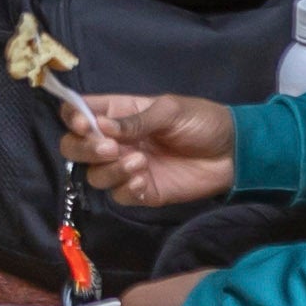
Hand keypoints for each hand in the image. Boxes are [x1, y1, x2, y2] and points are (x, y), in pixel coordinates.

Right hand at [60, 91, 234, 211]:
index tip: (84, 124)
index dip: (72, 118)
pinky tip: (143, 180)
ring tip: (139, 162)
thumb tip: (102, 127)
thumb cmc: (202, 121)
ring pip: (95, 175)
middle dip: (84, 149)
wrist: (233, 152)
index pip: (79, 114)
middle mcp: (116, 141)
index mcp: (119, 113)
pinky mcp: (142, 191)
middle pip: (76, 148)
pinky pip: (118, 195)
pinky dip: (125, 188)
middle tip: (109, 148)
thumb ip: (136, 120)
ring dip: (110, 170)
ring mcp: (127, 167)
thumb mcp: (170, 110)